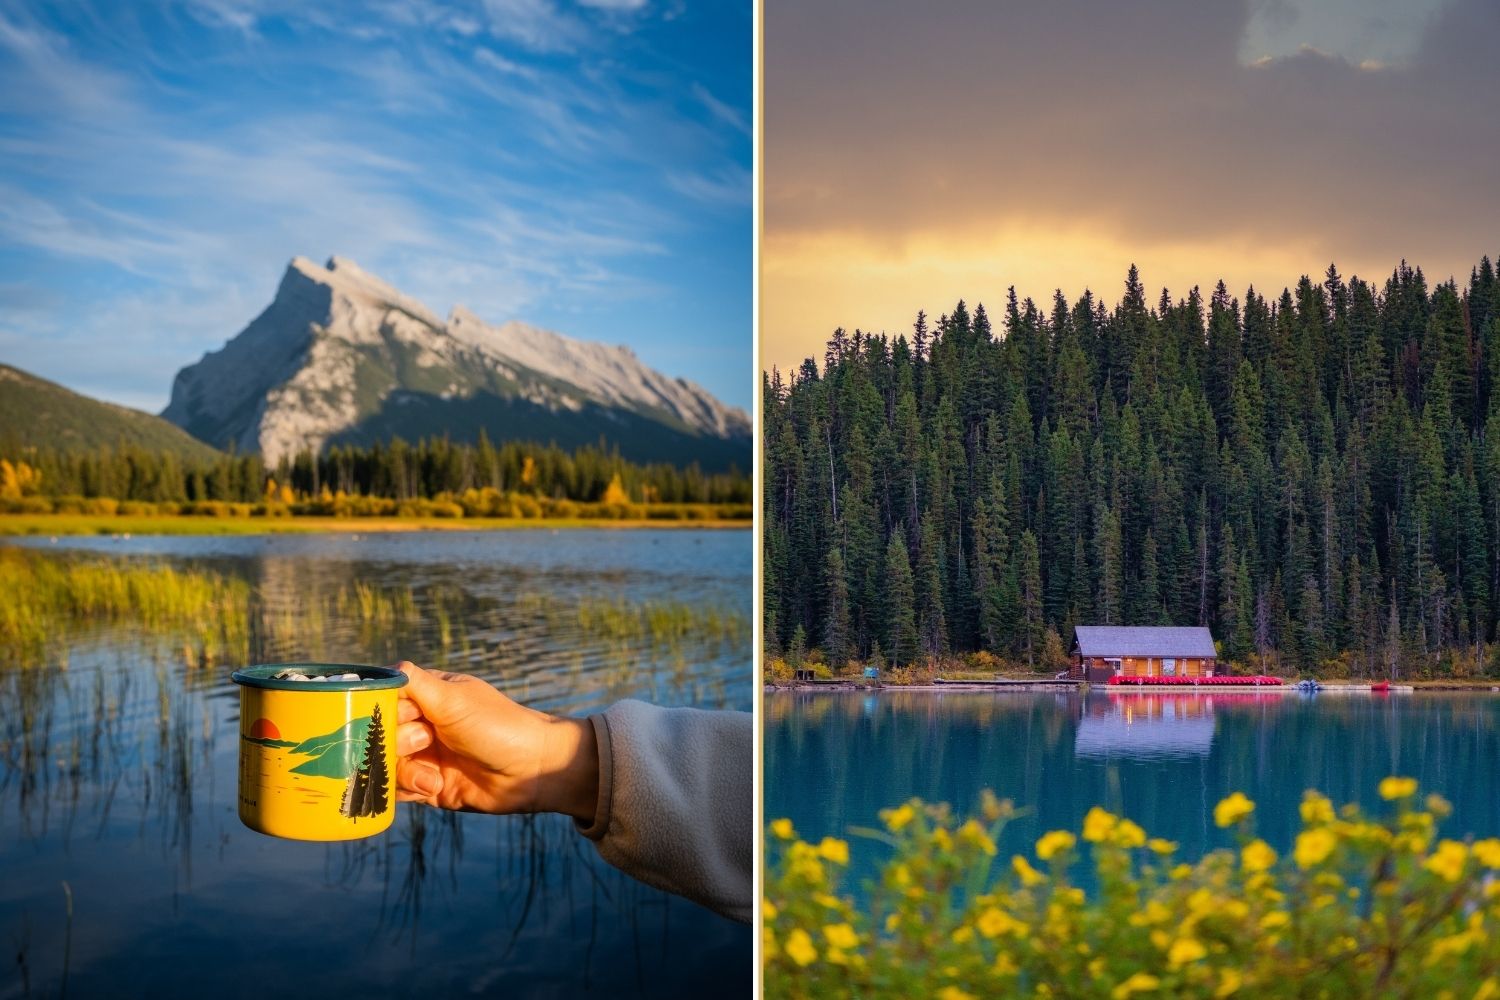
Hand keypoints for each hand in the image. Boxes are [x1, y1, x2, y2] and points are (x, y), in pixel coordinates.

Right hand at [391, 661, 599, 821]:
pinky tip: (435, 786)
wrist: (533, 771)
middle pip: (379, 734)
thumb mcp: (454, 699)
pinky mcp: (428, 784)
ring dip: (405, 770)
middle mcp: (421, 723)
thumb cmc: (499, 726)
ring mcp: (424, 755)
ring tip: (432, 774)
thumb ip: (416, 684)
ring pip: (385, 764)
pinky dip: (411, 789)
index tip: (392, 717)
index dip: (380, 710)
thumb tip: (388, 668)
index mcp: (427, 695)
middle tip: (425, 741)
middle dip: (397, 742)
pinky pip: (398, 789)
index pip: (383, 698)